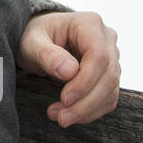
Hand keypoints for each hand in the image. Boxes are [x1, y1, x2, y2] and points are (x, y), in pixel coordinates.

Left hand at [17, 10, 119, 126]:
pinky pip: (108, 98)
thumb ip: (47, 54)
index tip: (65, 99)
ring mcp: (111, 57)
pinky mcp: (109, 74)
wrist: (38, 39)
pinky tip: (70, 115)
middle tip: (61, 118)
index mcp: (89, 24)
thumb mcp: (31, 42)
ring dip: (87, 110)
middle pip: (108, 76)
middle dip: (85, 102)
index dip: (85, 81)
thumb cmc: (33, 36)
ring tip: (60, 117)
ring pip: (110, 90)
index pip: (99, 56)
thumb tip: (69, 72)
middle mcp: (106, 39)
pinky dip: (91, 111)